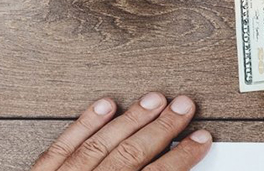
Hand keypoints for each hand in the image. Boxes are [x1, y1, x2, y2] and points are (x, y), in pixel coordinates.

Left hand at [31, 93, 212, 170]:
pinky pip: (62, 147)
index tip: (201, 139)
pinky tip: (103, 105)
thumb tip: (175, 169)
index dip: (182, 157)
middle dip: (162, 128)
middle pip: (130, 154)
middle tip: (184, 106)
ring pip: (100, 144)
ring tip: (153, 100)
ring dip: (130, 120)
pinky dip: (84, 124)